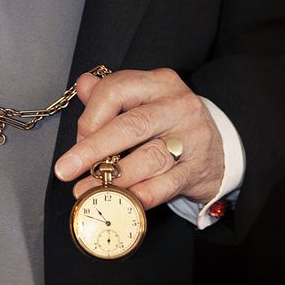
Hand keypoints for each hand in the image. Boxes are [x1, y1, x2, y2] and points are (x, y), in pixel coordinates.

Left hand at [54, 68, 224, 208]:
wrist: (219, 147)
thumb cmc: (169, 123)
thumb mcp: (143, 100)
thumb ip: (111, 94)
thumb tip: (83, 84)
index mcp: (158, 83)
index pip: (116, 91)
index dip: (90, 117)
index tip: (77, 140)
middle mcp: (177, 106)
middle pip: (130, 125)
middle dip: (93, 148)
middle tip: (65, 169)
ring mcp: (192, 137)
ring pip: (149, 157)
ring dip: (113, 178)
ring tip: (86, 191)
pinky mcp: (199, 168)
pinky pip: (167, 184)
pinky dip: (144, 194)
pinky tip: (123, 200)